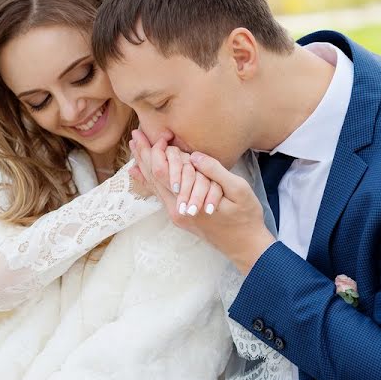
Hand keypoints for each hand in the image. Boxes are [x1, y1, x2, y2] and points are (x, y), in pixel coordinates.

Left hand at [131, 129, 274, 273]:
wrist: (246, 246)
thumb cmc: (246, 217)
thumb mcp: (238, 189)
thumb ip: (214, 171)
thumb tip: (193, 156)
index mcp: (187, 202)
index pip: (161, 172)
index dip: (154, 151)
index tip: (152, 133)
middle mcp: (176, 210)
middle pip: (152, 178)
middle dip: (143, 155)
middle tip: (134, 135)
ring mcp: (177, 216)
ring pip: (155, 187)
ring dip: (145, 166)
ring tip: (136, 149)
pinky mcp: (181, 217)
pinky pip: (160, 195)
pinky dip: (150, 180)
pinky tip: (142, 173)